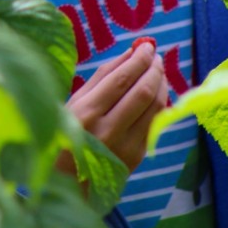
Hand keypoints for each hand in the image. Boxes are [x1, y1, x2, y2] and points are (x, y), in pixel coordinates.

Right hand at [64, 37, 168, 173]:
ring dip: (161, 84)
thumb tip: (131, 52)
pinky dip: (159, 103)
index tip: (146, 45)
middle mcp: (107, 130)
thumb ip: (103, 75)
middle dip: (154, 68)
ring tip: (157, 71)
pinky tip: (156, 93)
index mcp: (86, 113)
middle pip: (142, 91)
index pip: (121, 79)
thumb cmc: (66, 133)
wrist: (66, 182)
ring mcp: (124, 146)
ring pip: (155, 107)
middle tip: (155, 56)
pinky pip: (154, 123)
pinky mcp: (136, 157)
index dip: (138, 59)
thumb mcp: (76, 101)